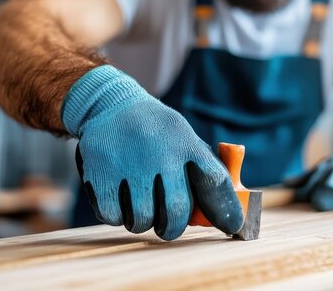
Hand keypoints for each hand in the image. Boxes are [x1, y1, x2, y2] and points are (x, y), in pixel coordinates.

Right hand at [62, 66, 242, 239]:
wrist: (111, 105)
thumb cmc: (156, 132)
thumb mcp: (183, 137)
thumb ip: (202, 168)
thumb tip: (226, 211)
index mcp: (186, 142)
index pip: (215, 180)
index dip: (225, 208)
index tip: (232, 225)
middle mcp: (160, 151)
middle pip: (177, 210)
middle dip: (172, 228)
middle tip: (167, 227)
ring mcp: (129, 162)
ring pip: (142, 219)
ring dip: (142, 221)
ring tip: (139, 207)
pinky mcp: (101, 172)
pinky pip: (113, 216)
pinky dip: (117, 216)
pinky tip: (119, 200)